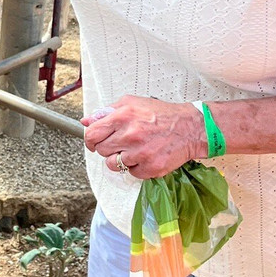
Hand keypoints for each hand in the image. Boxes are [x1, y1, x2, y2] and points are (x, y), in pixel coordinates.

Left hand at [81, 96, 206, 178]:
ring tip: (131, 150)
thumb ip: (106, 112)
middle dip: (107, 148)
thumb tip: (86, 121)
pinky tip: (144, 156)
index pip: (92, 134)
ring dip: (119, 159)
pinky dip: (135, 167)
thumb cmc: (160, 115)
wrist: (189, 127)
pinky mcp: (151, 167)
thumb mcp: (131, 103)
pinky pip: (131, 173)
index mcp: (123, 116)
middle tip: (119, 143)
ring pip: (113, 164)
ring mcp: (141, 153)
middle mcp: (130, 134)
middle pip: (101, 150)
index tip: (94, 141)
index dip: (90, 139)